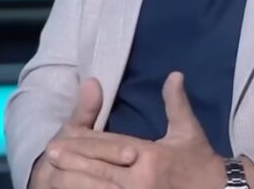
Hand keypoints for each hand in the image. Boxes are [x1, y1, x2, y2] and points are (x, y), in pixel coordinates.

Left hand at [46, 72, 225, 188]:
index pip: (111, 147)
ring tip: (55, 177)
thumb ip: (176, 104)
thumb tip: (174, 75)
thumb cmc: (203, 165)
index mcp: (151, 157)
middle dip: (73, 163)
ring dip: (78, 183)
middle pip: (100, 170)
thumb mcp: (189, 133)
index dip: (85, 144)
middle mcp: (142, 180)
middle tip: (49, 156)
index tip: (62, 140)